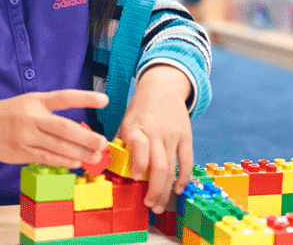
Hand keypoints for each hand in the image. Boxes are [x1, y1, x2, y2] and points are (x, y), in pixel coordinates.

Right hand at [0, 90, 108, 168]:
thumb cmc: (9, 113)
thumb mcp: (29, 103)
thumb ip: (51, 111)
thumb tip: (81, 129)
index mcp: (35, 100)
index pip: (63, 98)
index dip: (85, 98)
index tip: (105, 100)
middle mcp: (30, 117)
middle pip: (63, 127)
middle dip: (86, 137)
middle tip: (103, 143)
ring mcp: (24, 136)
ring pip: (57, 147)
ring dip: (79, 153)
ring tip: (95, 157)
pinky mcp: (20, 152)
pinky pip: (46, 158)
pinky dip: (63, 161)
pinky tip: (76, 162)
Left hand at [116, 64, 192, 213]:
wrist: (163, 88)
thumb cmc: (140, 109)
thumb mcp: (125, 120)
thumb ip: (120, 141)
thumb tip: (105, 162)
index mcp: (136, 127)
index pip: (140, 147)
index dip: (139, 164)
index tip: (136, 178)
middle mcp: (155, 132)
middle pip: (159, 165)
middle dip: (155, 189)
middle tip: (149, 204)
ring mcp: (173, 136)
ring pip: (172, 167)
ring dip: (166, 190)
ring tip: (159, 204)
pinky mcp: (186, 137)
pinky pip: (187, 161)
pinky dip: (183, 178)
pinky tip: (177, 189)